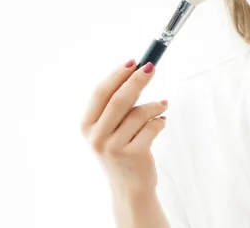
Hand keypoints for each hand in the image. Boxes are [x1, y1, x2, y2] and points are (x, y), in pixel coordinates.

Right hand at [81, 60, 167, 194]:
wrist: (130, 188)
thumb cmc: (121, 150)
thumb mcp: (110, 129)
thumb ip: (117, 105)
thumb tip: (136, 71)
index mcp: (87, 125)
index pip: (100, 93)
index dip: (117, 75)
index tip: (133, 61)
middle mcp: (96, 137)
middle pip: (119, 100)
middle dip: (137, 80)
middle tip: (151, 67)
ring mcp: (114, 148)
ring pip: (138, 113)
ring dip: (155, 104)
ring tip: (162, 105)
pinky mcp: (133, 155)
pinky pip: (152, 127)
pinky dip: (160, 120)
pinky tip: (161, 122)